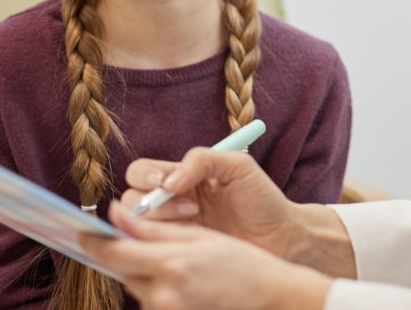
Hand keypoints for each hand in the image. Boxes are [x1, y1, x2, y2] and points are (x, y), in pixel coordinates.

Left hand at [81, 203, 329, 309]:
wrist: (268, 296)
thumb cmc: (241, 260)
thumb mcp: (199, 235)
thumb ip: (152, 229)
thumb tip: (114, 214)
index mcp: (170, 265)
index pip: (113, 253)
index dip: (92, 241)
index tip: (80, 231)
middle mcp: (162, 295)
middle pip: (121, 271)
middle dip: (123, 252)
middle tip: (138, 234)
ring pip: (134, 284)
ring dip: (141, 268)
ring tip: (176, 257)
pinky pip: (149, 298)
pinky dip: (156, 283)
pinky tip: (182, 276)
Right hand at [118, 149, 299, 258]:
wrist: (279, 236)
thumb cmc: (261, 198)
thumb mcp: (238, 166)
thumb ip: (203, 160)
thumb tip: (168, 182)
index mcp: (183, 176)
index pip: (143, 171)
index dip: (146, 175)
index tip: (166, 183)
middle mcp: (171, 201)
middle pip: (131, 198)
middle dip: (152, 201)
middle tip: (189, 206)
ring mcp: (172, 228)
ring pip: (136, 223)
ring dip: (161, 218)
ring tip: (195, 217)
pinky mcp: (177, 251)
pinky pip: (151, 246)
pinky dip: (161, 240)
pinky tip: (190, 236)